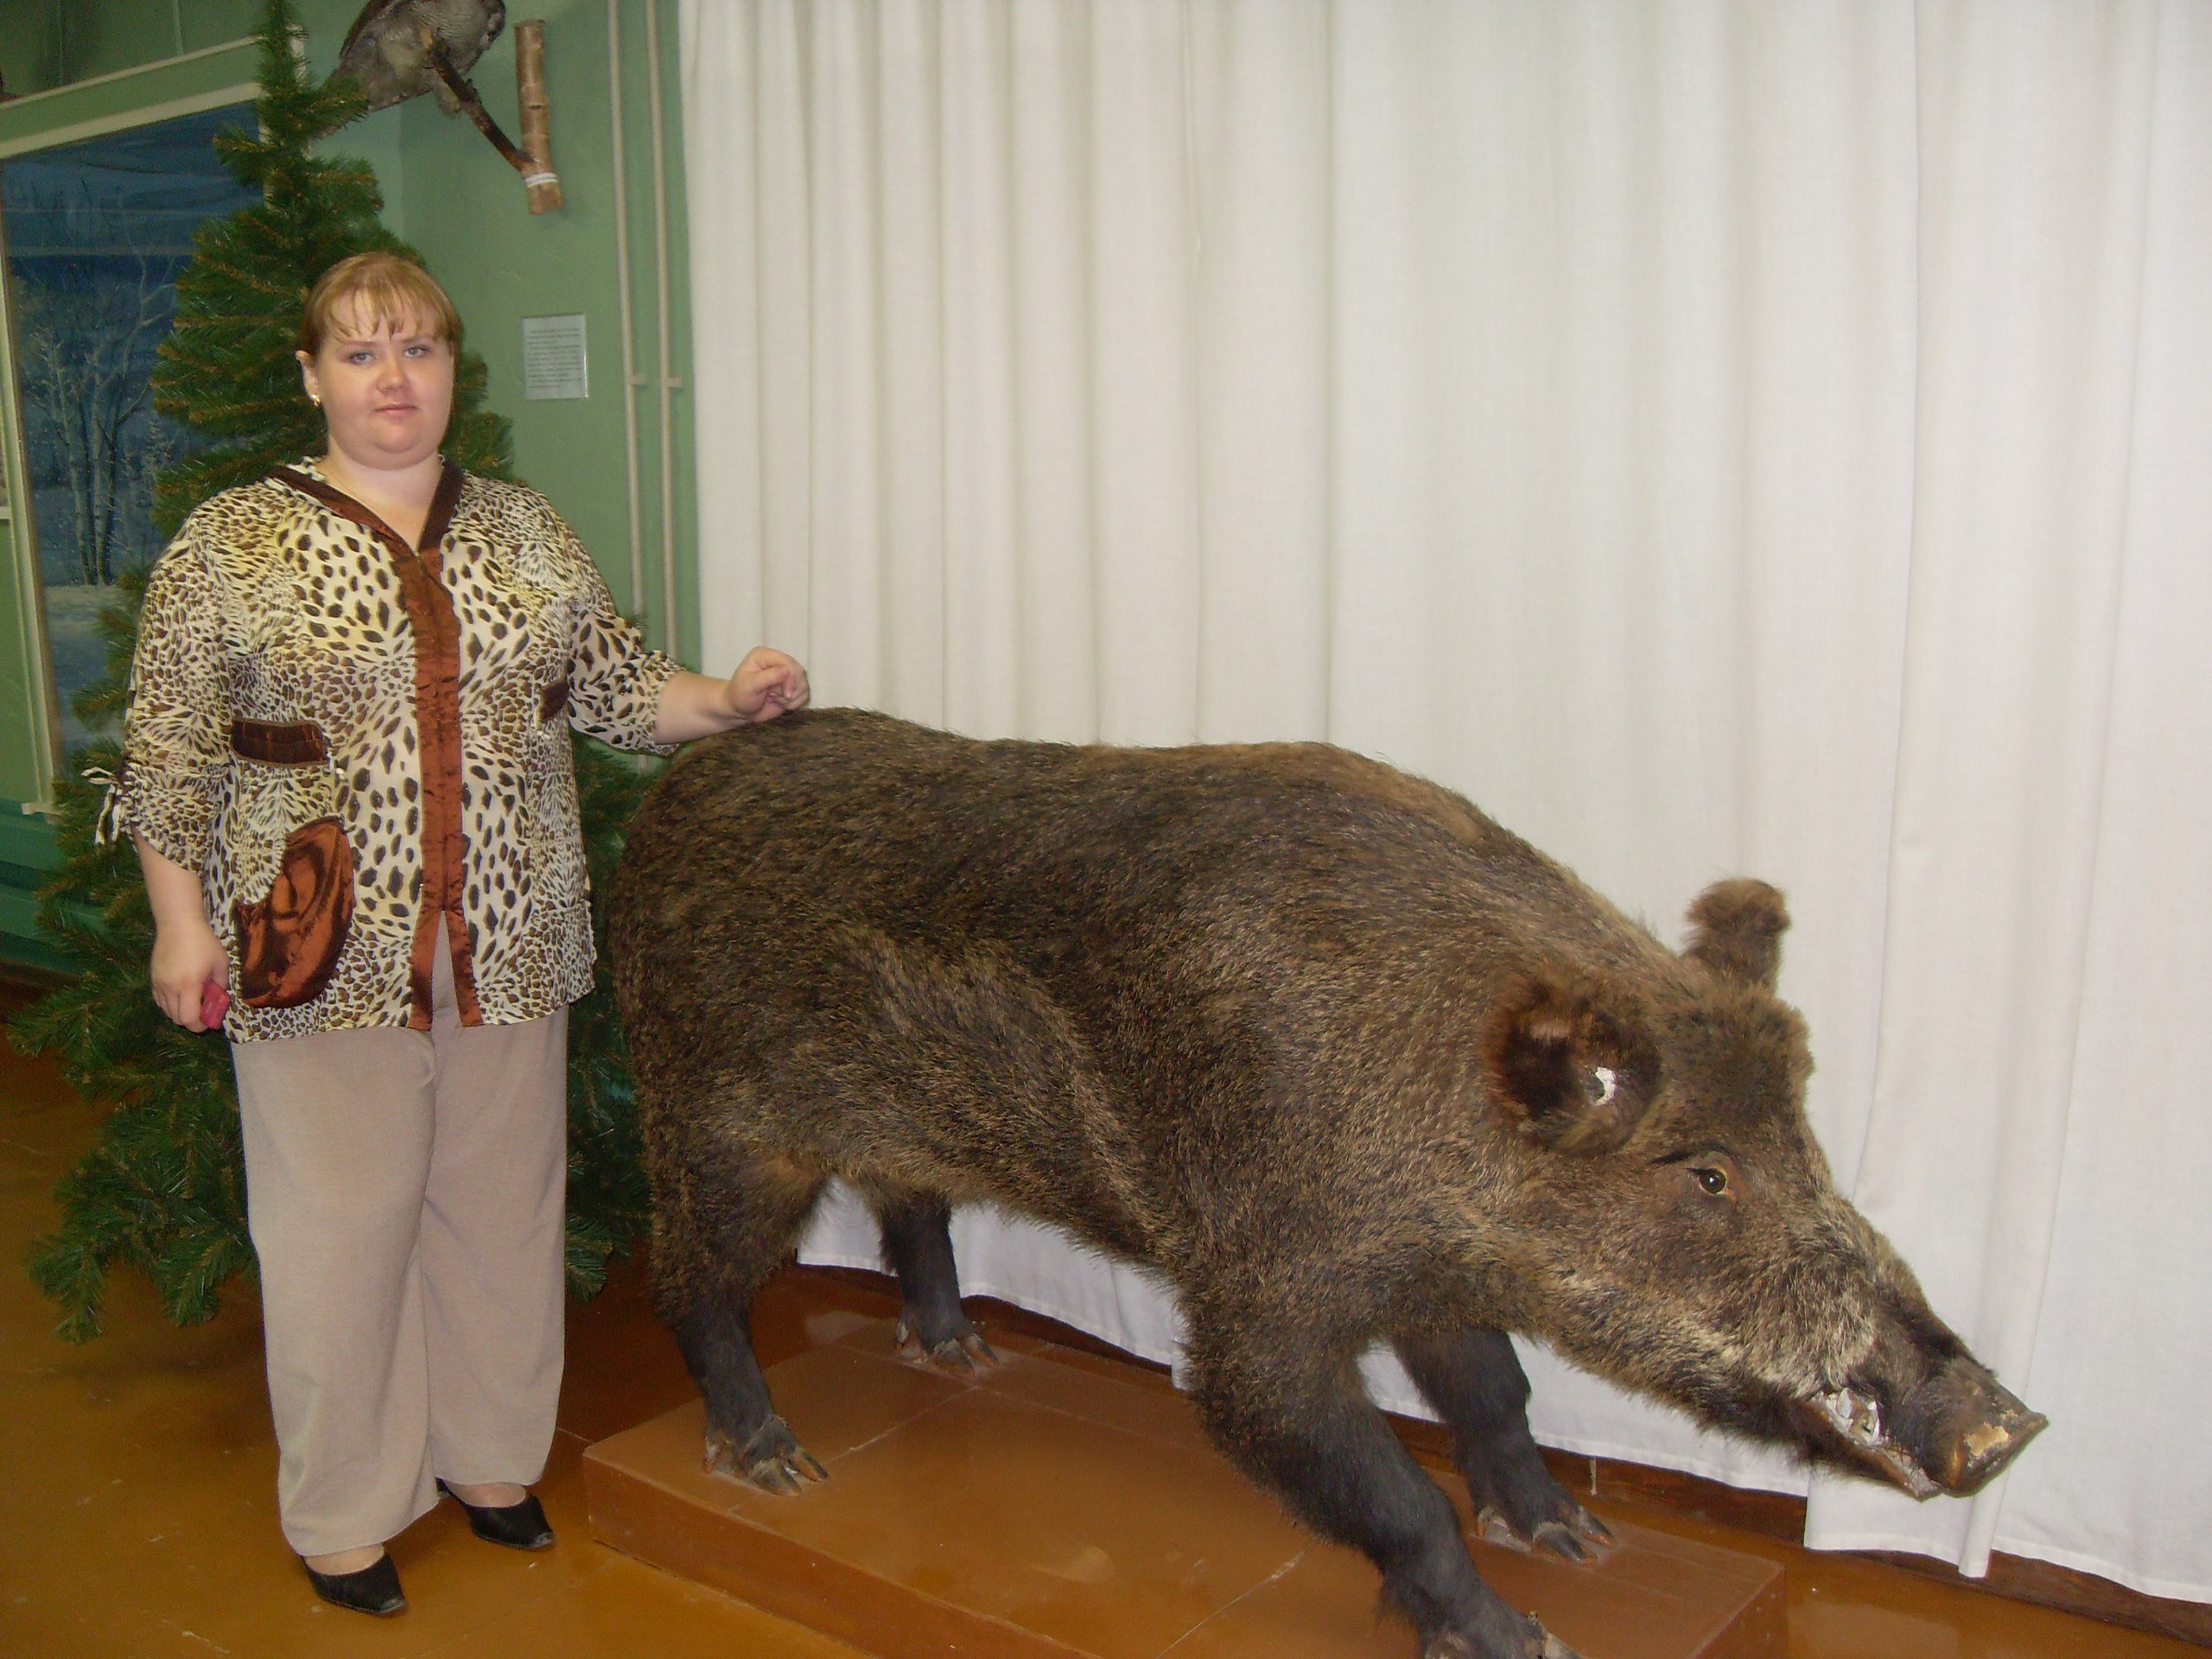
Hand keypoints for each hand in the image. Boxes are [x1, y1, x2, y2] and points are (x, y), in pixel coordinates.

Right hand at [150, 918, 229, 1032]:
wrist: (178, 925)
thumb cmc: (203, 942)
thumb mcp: (220, 963)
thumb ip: (220, 985)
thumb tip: (218, 999)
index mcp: (189, 986)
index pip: (189, 1019)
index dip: (200, 1026)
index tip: (210, 1022)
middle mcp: (170, 989)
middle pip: (177, 1019)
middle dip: (192, 1021)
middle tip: (203, 1011)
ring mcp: (158, 984)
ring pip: (167, 1011)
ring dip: (180, 1012)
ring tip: (193, 1001)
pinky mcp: (152, 979)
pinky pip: (159, 1001)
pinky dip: (170, 1004)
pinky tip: (180, 994)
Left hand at [725, 647, 809, 723]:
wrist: (740, 710)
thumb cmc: (740, 696)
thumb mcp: (750, 686)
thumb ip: (768, 677)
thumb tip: (787, 670)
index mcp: (765, 656)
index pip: (788, 662)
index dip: (791, 679)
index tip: (786, 695)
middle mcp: (778, 662)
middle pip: (799, 672)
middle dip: (792, 689)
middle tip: (778, 698)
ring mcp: (786, 674)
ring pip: (804, 684)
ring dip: (793, 697)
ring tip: (776, 700)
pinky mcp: (792, 687)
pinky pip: (804, 694)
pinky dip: (796, 702)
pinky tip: (782, 703)